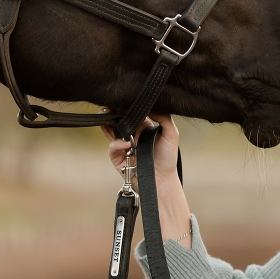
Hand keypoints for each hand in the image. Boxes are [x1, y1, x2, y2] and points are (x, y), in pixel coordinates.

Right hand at [101, 112, 192, 247]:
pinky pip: (112, 147)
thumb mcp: (172, 134)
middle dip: (113, 112)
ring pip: (111, 132)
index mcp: (144, 128)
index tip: (123, 98)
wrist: (162, 180)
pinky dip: (117, 143)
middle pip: (119, 120)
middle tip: (109, 105)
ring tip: (108, 117)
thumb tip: (152, 104)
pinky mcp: (118, 159)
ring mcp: (124, 147)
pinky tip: (126, 143)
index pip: (133, 113)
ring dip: (108, 124)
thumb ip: (164, 117)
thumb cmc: (168, 157)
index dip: (127, 106)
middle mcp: (132, 135)